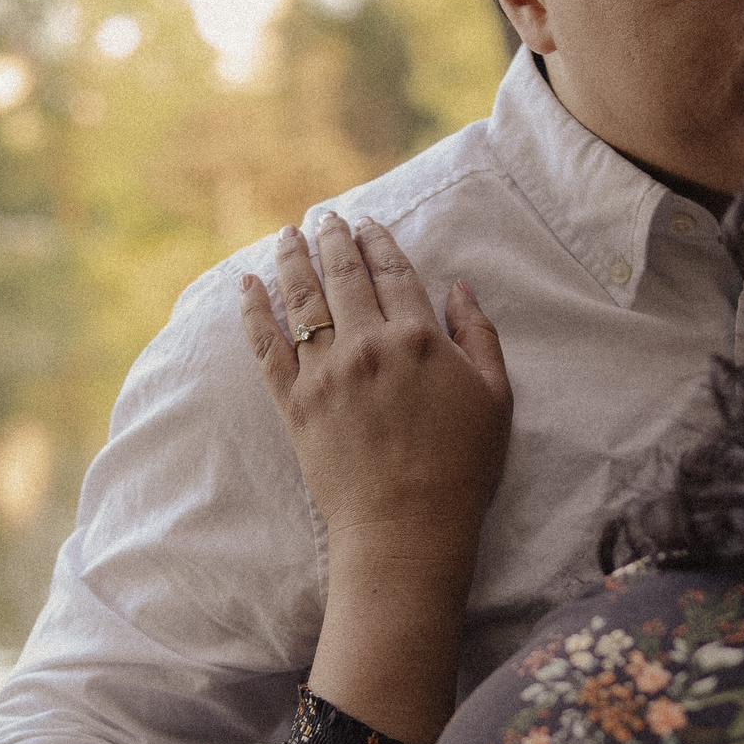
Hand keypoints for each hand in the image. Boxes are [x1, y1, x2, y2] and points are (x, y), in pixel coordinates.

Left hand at [240, 213, 512, 554]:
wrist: (406, 527)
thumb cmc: (461, 466)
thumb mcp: (495, 396)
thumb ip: (479, 335)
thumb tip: (459, 289)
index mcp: (417, 337)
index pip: (392, 272)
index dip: (378, 241)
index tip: (366, 221)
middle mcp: (366, 344)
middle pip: (344, 275)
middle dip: (332, 238)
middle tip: (324, 216)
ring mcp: (325, 372)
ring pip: (302, 300)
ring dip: (293, 260)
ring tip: (288, 234)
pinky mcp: (294, 403)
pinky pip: (266, 346)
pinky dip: (254, 311)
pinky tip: (248, 285)